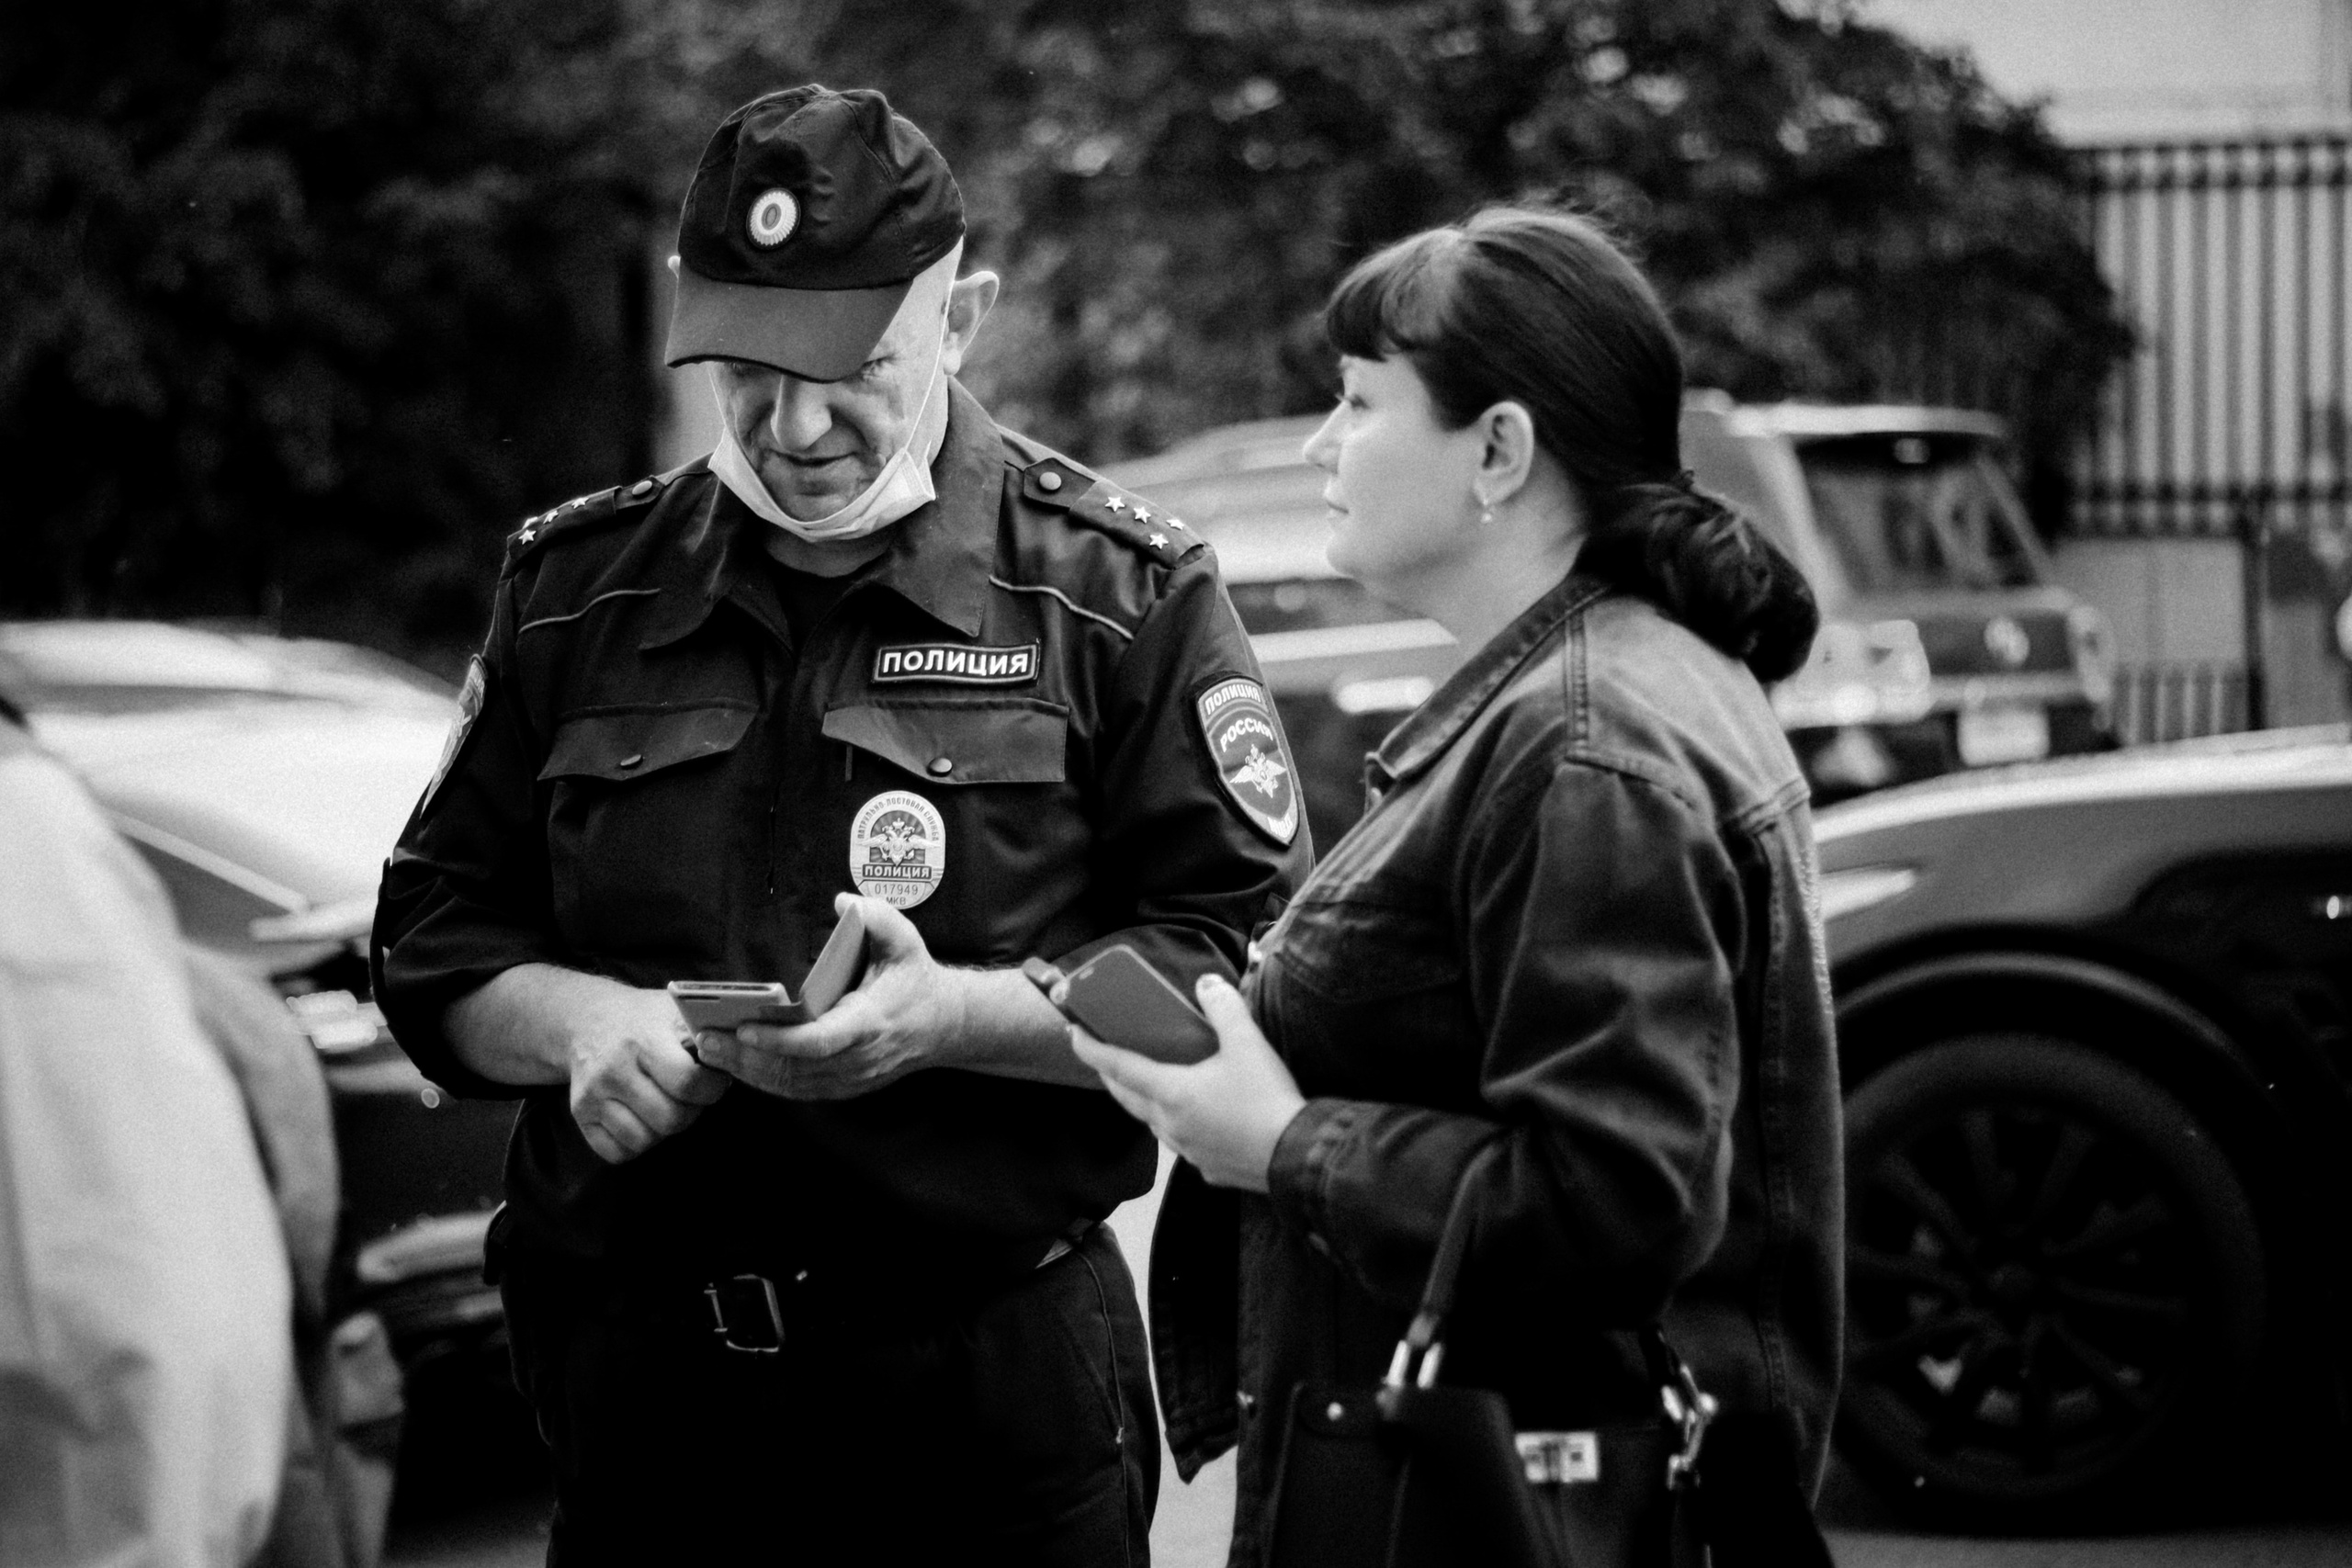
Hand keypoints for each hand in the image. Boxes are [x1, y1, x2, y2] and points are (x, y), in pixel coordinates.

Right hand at [563, 980, 730, 1163]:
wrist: (588, 1019)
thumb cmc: (645, 1018)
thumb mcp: (676, 1010)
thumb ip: (709, 1030)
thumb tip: (748, 1048)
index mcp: (644, 1039)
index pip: (687, 1082)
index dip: (711, 1088)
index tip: (714, 1079)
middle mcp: (613, 1069)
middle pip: (670, 1119)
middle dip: (691, 1112)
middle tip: (691, 1096)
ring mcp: (592, 1094)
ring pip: (644, 1140)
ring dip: (663, 1130)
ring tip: (666, 1105)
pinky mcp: (578, 1115)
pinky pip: (617, 1152)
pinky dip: (636, 1143)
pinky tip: (642, 1118)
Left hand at [695, 894, 964, 1100]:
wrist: (946, 1026)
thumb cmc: (917, 979)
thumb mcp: (906, 940)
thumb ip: (878, 917)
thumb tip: (842, 902)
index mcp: (869, 1022)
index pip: (818, 1041)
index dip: (778, 1040)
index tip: (744, 1026)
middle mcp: (858, 1057)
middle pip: (793, 1068)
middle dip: (746, 1055)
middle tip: (705, 1039)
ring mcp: (851, 1078)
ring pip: (791, 1084)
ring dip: (748, 1070)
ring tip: (710, 1049)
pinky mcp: (844, 1086)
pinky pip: (798, 1090)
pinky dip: (764, 1079)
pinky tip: (737, 1063)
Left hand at [1070, 973, 1305, 1192]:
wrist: (1295, 1156)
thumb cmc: (1266, 1099)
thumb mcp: (1247, 1044)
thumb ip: (1224, 1008)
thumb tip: (1207, 983)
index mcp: (1171, 1092)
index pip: (1118, 1067)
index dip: (1092, 1049)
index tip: (1073, 1033)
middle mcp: (1170, 1124)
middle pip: (1127, 1097)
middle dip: (1111, 1076)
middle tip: (1105, 1055)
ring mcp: (1186, 1150)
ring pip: (1153, 1122)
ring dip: (1143, 1101)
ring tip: (1149, 1083)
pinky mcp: (1207, 1167)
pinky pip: (1181, 1142)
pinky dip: (1176, 1124)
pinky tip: (1195, 1117)